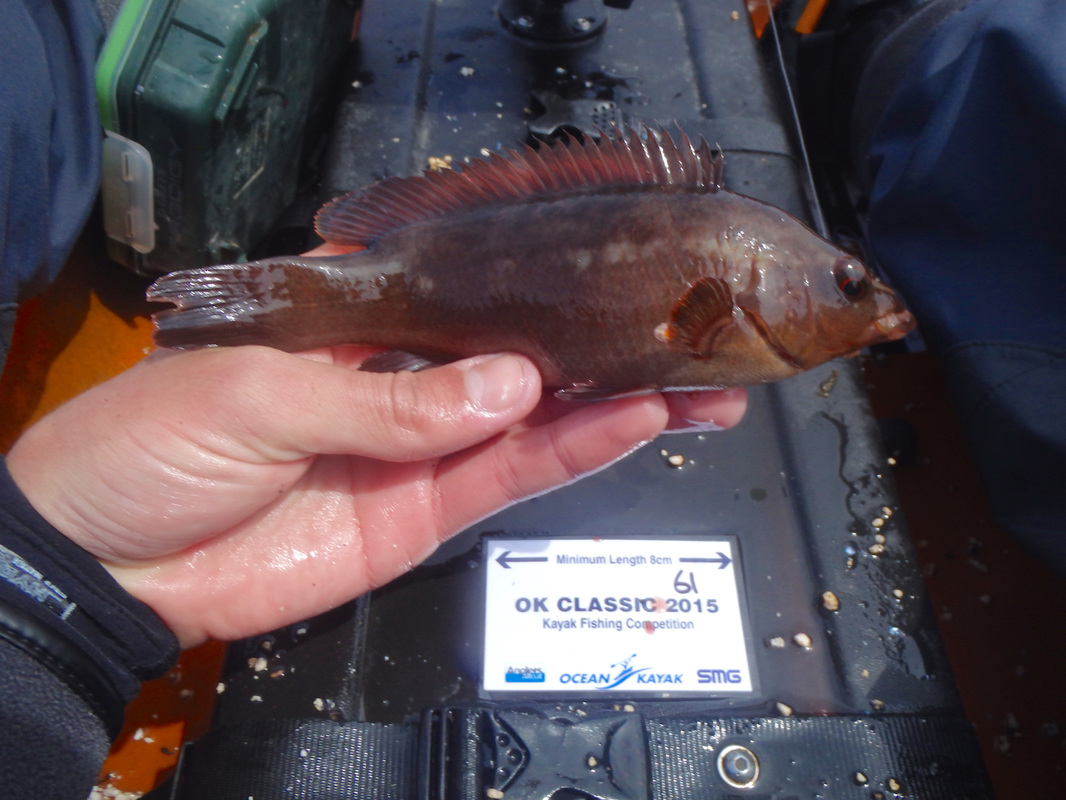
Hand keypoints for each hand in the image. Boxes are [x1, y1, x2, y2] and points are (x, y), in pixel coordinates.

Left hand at [7, 344, 745, 647]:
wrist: (106, 563)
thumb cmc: (152, 444)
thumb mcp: (262, 396)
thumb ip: (391, 399)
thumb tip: (510, 384)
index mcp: (355, 322)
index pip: (464, 293)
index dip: (537, 287)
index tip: (614, 275)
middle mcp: (399, 380)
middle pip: (516, 361)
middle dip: (599, 350)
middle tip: (688, 338)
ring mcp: (416, 452)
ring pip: (530, 424)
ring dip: (610, 405)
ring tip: (691, 385)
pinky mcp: (419, 516)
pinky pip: (503, 481)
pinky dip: (566, 456)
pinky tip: (630, 426)